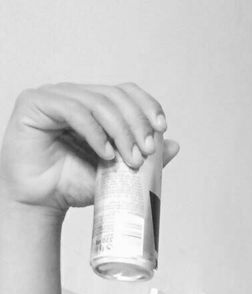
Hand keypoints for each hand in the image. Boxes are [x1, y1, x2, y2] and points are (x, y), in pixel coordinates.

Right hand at [0, 83, 179, 215]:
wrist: (41, 201)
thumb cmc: (74, 183)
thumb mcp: (118, 173)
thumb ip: (145, 159)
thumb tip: (175, 145)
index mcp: (95, 105)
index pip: (126, 92)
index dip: (147, 105)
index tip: (162, 128)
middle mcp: (76, 95)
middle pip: (116, 96)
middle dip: (137, 124)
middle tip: (146, 153)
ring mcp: (54, 96)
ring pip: (98, 103)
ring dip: (120, 132)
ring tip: (129, 160)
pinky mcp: (35, 103)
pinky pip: (74, 110)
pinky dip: (95, 132)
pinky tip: (106, 154)